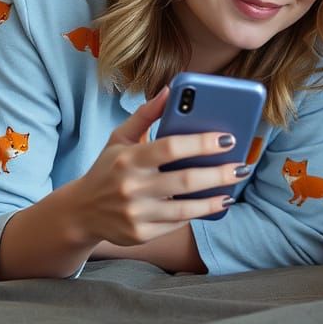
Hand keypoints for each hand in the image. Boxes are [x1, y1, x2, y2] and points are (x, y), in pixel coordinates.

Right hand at [66, 87, 249, 247]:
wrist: (80, 212)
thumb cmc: (107, 169)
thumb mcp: (120, 138)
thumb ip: (146, 115)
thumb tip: (171, 90)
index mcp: (128, 158)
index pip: (170, 147)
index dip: (201, 142)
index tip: (227, 138)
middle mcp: (131, 187)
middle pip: (185, 180)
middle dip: (219, 174)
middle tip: (242, 167)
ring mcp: (135, 213)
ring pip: (185, 208)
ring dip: (214, 199)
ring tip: (232, 189)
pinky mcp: (140, 234)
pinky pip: (176, 223)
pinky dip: (196, 213)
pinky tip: (212, 204)